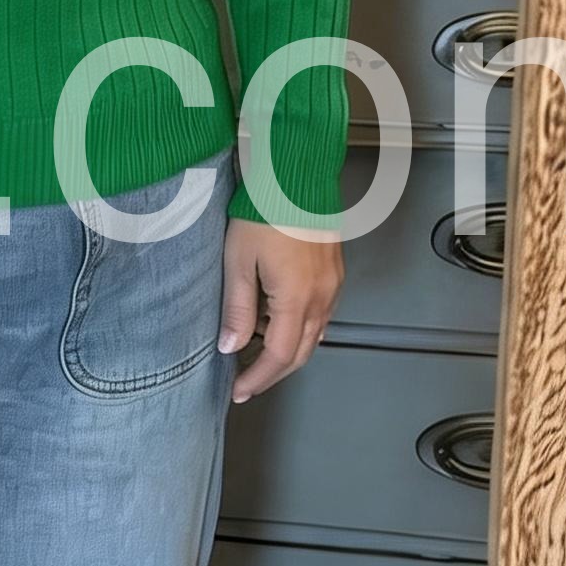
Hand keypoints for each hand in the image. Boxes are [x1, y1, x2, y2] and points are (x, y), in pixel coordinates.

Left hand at [217, 221, 342, 402]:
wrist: (294, 175)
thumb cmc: (264, 210)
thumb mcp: (238, 261)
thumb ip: (237, 309)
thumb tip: (230, 346)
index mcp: (297, 298)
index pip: (279, 357)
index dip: (258, 378)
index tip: (239, 390)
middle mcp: (322, 297)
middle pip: (302, 353)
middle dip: (273, 373)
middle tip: (246, 381)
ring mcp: (333, 285)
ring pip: (315, 335)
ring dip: (287, 351)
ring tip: (255, 351)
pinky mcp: (334, 272)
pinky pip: (322, 314)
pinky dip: (300, 328)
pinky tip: (277, 321)